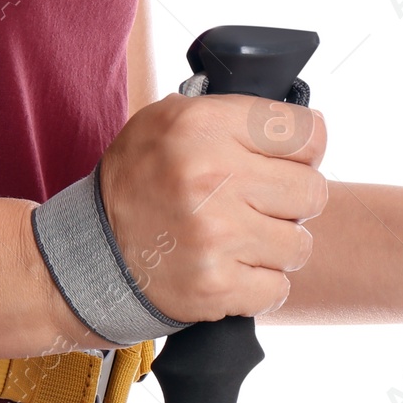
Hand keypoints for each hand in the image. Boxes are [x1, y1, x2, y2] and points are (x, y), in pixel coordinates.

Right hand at [99, 93, 329, 322]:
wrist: (91, 251)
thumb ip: (235, 115)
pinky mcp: (216, 286)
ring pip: (299, 244)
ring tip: (240, 239)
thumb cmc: (139, 182)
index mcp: (204, 127)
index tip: (284, 162)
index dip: (303, 151)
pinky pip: (278, 287)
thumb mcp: (169, 120)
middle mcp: (212, 179)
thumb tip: (304, 128)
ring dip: (276, 246)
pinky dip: (260, 284)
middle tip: (258, 204)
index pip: (309, 135)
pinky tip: (231, 268)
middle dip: (291, 200)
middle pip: (312, 191)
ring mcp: (216, 237)